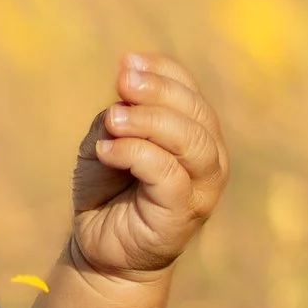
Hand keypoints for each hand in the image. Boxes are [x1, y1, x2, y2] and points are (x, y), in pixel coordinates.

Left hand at [70, 51, 227, 283]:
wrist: (98, 244)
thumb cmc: (106, 189)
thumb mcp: (105, 139)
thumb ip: (120, 112)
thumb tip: (127, 78)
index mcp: (195, 132)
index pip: (189, 90)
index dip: (162, 71)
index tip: (127, 63)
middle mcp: (209, 157)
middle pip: (196, 111)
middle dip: (157, 91)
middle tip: (121, 84)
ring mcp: (201, 187)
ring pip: (192, 140)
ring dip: (150, 121)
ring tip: (114, 119)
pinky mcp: (184, 212)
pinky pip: (168, 173)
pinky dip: (135, 153)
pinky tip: (106, 151)